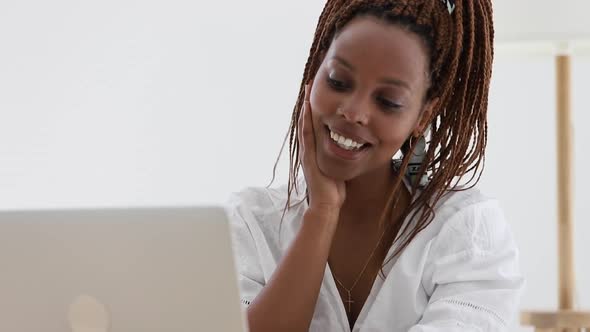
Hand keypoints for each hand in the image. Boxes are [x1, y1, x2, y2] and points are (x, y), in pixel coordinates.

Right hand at [298, 84, 345, 213]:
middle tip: (309, 85)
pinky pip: (307, 135)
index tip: (316, 94)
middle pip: (307, 121)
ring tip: (307, 91)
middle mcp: (309, 150)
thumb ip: (341, 159)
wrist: (326, 205)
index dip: (314, 110)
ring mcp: (307, 152)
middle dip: (308, 103)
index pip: (314, 126)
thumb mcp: (338, 169)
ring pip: (305, 124)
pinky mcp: (308, 157)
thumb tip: (351, 151)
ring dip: (306, 107)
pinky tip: (307, 109)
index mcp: (316, 151)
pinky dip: (306, 121)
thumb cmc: (334, 190)